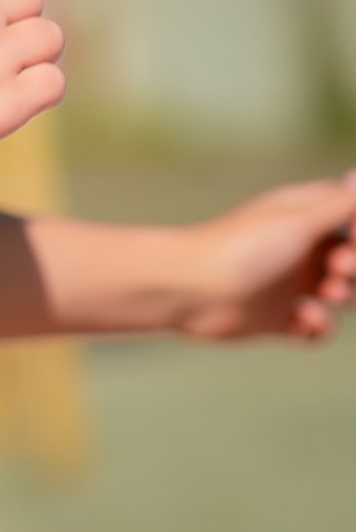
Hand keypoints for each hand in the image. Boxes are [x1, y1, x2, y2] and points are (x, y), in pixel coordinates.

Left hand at [178, 174, 355, 342]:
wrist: (192, 290)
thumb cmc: (244, 247)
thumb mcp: (298, 222)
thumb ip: (338, 204)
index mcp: (301, 217)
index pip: (349, 216)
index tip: (352, 240)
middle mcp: (298, 249)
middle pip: (350, 259)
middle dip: (355, 267)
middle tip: (338, 269)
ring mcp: (290, 285)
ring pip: (341, 295)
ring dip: (344, 297)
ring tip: (327, 294)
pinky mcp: (281, 318)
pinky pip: (319, 327)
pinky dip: (320, 326)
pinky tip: (304, 319)